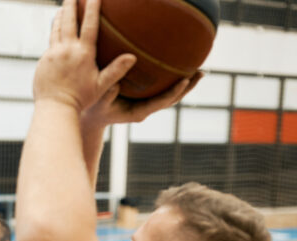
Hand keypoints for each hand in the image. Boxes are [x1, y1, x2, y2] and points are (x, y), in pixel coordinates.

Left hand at [34, 0, 133, 112]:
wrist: (55, 108)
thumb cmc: (81, 99)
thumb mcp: (101, 86)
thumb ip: (116, 70)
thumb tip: (132, 58)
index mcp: (83, 53)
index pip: (90, 24)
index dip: (92, 7)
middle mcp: (67, 49)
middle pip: (69, 20)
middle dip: (71, 4)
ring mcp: (53, 54)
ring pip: (57, 28)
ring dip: (61, 15)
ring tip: (63, 7)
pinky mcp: (43, 60)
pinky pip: (50, 43)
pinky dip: (54, 33)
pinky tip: (56, 30)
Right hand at [81, 70, 201, 129]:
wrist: (94, 117)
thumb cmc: (96, 109)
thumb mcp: (99, 103)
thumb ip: (107, 95)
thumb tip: (116, 83)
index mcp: (139, 112)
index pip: (161, 102)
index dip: (174, 91)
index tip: (186, 80)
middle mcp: (147, 109)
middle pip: (172, 99)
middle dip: (188, 87)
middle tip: (202, 73)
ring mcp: (148, 104)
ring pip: (171, 95)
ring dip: (186, 84)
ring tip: (200, 70)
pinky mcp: (146, 98)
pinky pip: (163, 89)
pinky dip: (174, 79)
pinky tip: (182, 67)